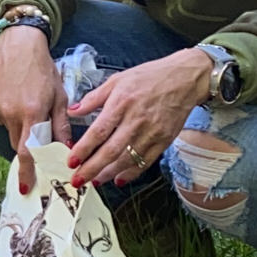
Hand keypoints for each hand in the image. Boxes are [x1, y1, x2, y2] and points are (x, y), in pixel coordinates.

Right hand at [0, 27, 70, 194]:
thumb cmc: (43, 70)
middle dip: (29, 145)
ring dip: (19, 127)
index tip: (25, 187)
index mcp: (33, 113)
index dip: (27, 172)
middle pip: (19, 144)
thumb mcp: (60, 97)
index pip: (29, 151)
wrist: (19, 45)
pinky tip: (15, 98)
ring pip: (9, 130)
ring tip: (27, 104)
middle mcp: (12, 113)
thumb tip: (67, 151)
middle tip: (37, 128)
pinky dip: (7, 114)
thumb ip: (61, 126)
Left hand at [65, 48, 211, 187]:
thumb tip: (73, 110)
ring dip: (108, 173)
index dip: (84, 149)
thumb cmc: (150, 76)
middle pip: (111, 151)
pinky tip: (119, 178)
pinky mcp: (164, 141)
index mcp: (121, 103)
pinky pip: (145, 162)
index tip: (71, 161)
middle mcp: (136, 120)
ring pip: (127, 160)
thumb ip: (94, 97)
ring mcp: (151, 133)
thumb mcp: (118, 79)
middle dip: (92, 169)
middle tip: (78, 180)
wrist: (185, 79)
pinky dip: (131, 173)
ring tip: (94, 181)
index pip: (98, 131)